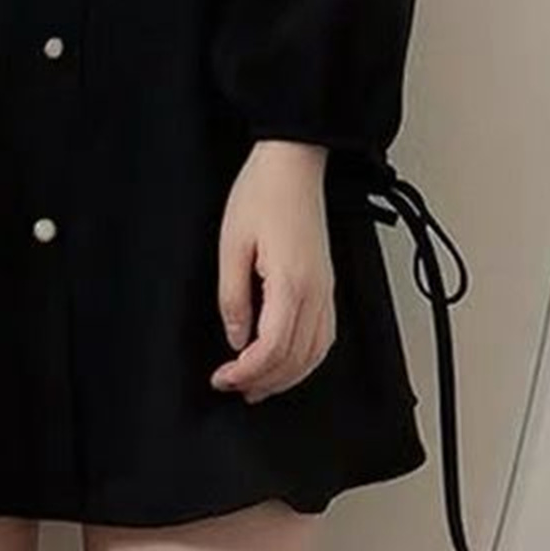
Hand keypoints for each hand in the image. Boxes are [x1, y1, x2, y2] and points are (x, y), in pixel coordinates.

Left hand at [211, 141, 337, 403]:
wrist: (293, 163)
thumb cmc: (262, 193)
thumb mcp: (231, 245)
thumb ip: (233, 298)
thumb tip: (236, 337)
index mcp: (291, 284)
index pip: (271, 349)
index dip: (245, 372)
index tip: (222, 377)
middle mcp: (316, 292)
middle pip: (295, 358)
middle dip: (263, 381)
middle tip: (233, 387)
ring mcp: (326, 289)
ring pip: (315, 353)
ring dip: (287, 377)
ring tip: (258, 385)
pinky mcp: (327, 284)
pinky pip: (324, 335)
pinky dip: (306, 359)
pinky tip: (288, 362)